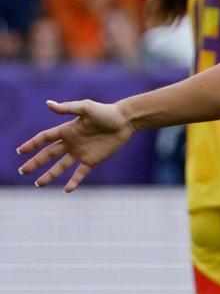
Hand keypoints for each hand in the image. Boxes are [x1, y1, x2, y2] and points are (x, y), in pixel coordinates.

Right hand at [17, 100, 133, 191]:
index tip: (20, 151)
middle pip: (48, 154)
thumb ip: (67, 108)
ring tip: (38, 184)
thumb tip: (48, 104)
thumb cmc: (105, 112)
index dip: (32, 144)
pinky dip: (73, 181)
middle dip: (35, 163)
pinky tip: (67, 190)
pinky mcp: (92, 160)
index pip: (45, 138)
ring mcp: (81, 152)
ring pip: (61, 166)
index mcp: (67, 130)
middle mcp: (71, 142)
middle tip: (22, 171)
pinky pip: (80, 173)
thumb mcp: (86, 108)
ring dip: (50, 175)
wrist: (125, 121)